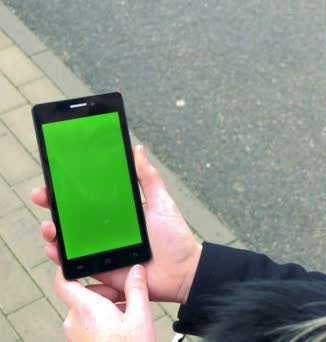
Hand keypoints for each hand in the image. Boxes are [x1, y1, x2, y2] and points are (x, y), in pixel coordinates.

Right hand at [33, 145, 201, 303]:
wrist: (184, 272)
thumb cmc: (175, 238)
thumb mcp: (162, 203)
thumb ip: (148, 178)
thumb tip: (136, 150)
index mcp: (117, 213)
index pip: (87, 198)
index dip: (68, 189)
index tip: (53, 178)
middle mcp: (105, 230)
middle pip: (71, 217)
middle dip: (52, 206)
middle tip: (43, 196)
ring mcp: (101, 251)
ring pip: (68, 241)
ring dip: (53, 232)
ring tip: (50, 227)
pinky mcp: (101, 270)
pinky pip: (75, 266)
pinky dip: (61, 260)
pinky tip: (55, 250)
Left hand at [57, 264, 154, 341]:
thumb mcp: (140, 316)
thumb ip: (136, 289)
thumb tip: (136, 271)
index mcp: (87, 308)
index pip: (64, 281)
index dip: (70, 269)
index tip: (82, 263)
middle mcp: (74, 321)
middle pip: (83, 295)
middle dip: (104, 293)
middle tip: (125, 299)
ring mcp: (74, 335)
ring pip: (86, 310)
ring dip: (104, 308)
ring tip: (126, 317)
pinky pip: (86, 325)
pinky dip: (101, 321)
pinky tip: (120, 329)